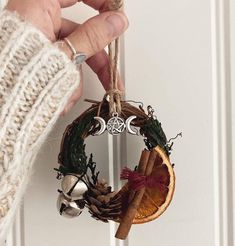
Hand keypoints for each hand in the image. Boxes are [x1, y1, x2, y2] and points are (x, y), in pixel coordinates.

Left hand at [6, 0, 128, 114]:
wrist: (4, 105)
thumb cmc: (20, 76)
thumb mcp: (64, 55)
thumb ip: (93, 36)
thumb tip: (116, 22)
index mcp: (38, 5)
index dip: (103, 2)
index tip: (118, 15)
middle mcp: (38, 20)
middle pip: (81, 33)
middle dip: (98, 60)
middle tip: (112, 71)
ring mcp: (41, 40)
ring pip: (74, 54)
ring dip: (77, 78)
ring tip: (69, 94)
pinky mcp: (42, 56)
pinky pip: (63, 64)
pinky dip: (66, 81)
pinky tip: (61, 96)